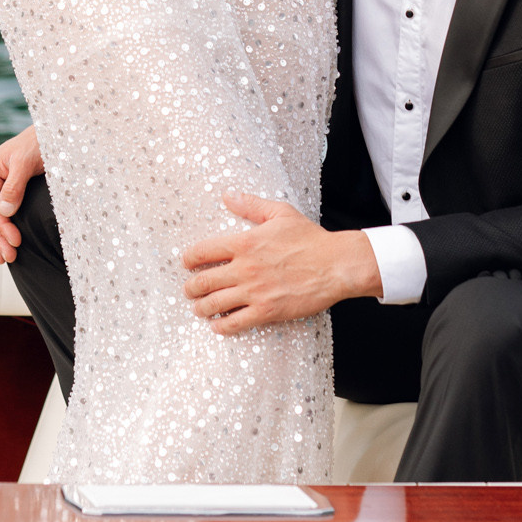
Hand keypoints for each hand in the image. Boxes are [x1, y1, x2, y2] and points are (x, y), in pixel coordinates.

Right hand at [0, 124, 41, 264]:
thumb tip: (4, 212)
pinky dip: (0, 233)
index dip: (1, 226)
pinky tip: (2, 247)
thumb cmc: (37, 144)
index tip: (16, 241)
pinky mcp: (4, 195)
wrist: (49, 135)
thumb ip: (14, 186)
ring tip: (4, 259)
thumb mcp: (25, 162)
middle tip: (11, 256)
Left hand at [183, 192, 381, 331]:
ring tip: (199, 309)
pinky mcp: (267, 311)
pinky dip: (221, 326)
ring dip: (201, 308)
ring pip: (214, 304)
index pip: (203, 251)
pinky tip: (218, 325)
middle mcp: (245, 268)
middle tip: (188, 291)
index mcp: (244, 243)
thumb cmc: (310, 239)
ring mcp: (254, 292)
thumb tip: (227, 195)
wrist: (335, 265)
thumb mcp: (280, 213)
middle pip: (203, 281)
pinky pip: (235, 323)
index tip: (186, 263)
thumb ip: (250, 204)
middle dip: (190, 288)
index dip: (188, 258)